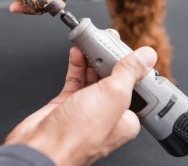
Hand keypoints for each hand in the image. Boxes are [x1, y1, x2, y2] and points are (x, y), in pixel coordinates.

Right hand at [5, 46, 156, 165]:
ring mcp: (85, 109)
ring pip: (92, 78)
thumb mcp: (113, 96)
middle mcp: (106, 114)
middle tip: (106, 40)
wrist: (41, 146)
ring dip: (91, 59)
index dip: (132, 65)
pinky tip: (77, 54)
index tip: (128, 48)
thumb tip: (147, 56)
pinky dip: (76, 66)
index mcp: (125, 118)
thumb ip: (129, 73)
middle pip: (112, 79)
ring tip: (91, 41)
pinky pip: (74, 80)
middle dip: (109, 58)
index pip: (135, 86)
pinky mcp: (66, 104)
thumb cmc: (76, 135)